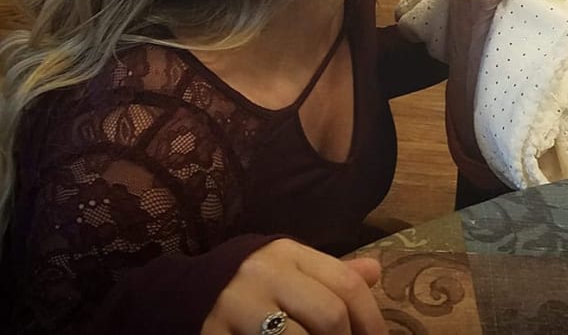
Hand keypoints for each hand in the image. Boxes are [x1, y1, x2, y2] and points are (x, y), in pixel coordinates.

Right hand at [202, 239, 386, 334]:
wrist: (179, 294)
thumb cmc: (249, 284)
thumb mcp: (287, 269)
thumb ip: (329, 274)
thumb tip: (376, 272)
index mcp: (288, 253)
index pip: (346, 284)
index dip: (372, 321)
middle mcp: (264, 274)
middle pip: (329, 315)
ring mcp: (238, 306)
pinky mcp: (215, 334)